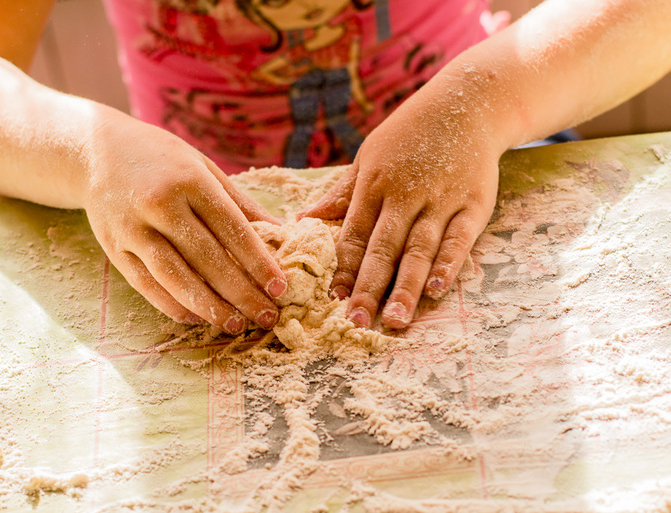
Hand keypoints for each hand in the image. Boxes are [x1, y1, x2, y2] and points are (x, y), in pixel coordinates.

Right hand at [83, 116, 287, 332]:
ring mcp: (133, 228)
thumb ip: (241, 203)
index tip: (280, 286)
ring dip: (209, 307)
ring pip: (175, 277)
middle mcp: (160, 205)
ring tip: (236, 325)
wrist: (96, 151)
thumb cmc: (163, 160)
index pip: (231, 228)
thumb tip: (282, 234)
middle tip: (267, 316)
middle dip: (241, 292)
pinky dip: (173, 305)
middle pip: (207, 258)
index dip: (258, 261)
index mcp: (189, 180)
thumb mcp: (204, 168)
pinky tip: (198, 318)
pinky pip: (146, 284)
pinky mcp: (114, 248)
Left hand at [301, 94, 501, 328]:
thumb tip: (302, 220)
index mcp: (373, 184)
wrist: (465, 103)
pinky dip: (449, 264)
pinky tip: (439, 290)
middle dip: (368, 288)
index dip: (344, 270)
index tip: (332, 300)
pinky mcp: (473, 203)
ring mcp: (440, 199)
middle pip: (383, 248)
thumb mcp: (368, 157)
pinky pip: (459, 238)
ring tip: (395, 320)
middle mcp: (404, 194)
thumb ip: (340, 194)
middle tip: (356, 323)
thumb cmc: (408, 135)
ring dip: (407, 286)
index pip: (354, 235)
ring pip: (420, 249)